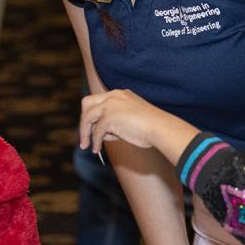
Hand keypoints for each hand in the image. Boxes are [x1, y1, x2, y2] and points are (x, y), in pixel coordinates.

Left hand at [79, 89, 198, 162]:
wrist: (161, 128)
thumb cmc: (152, 128)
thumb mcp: (132, 119)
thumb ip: (117, 121)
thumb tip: (103, 133)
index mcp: (120, 94)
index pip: (99, 100)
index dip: (93, 114)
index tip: (91, 127)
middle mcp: (113, 96)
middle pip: (87, 103)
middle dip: (84, 119)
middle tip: (85, 135)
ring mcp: (110, 105)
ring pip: (87, 117)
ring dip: (85, 133)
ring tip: (86, 145)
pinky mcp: (109, 117)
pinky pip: (96, 131)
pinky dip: (95, 142)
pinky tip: (96, 149)